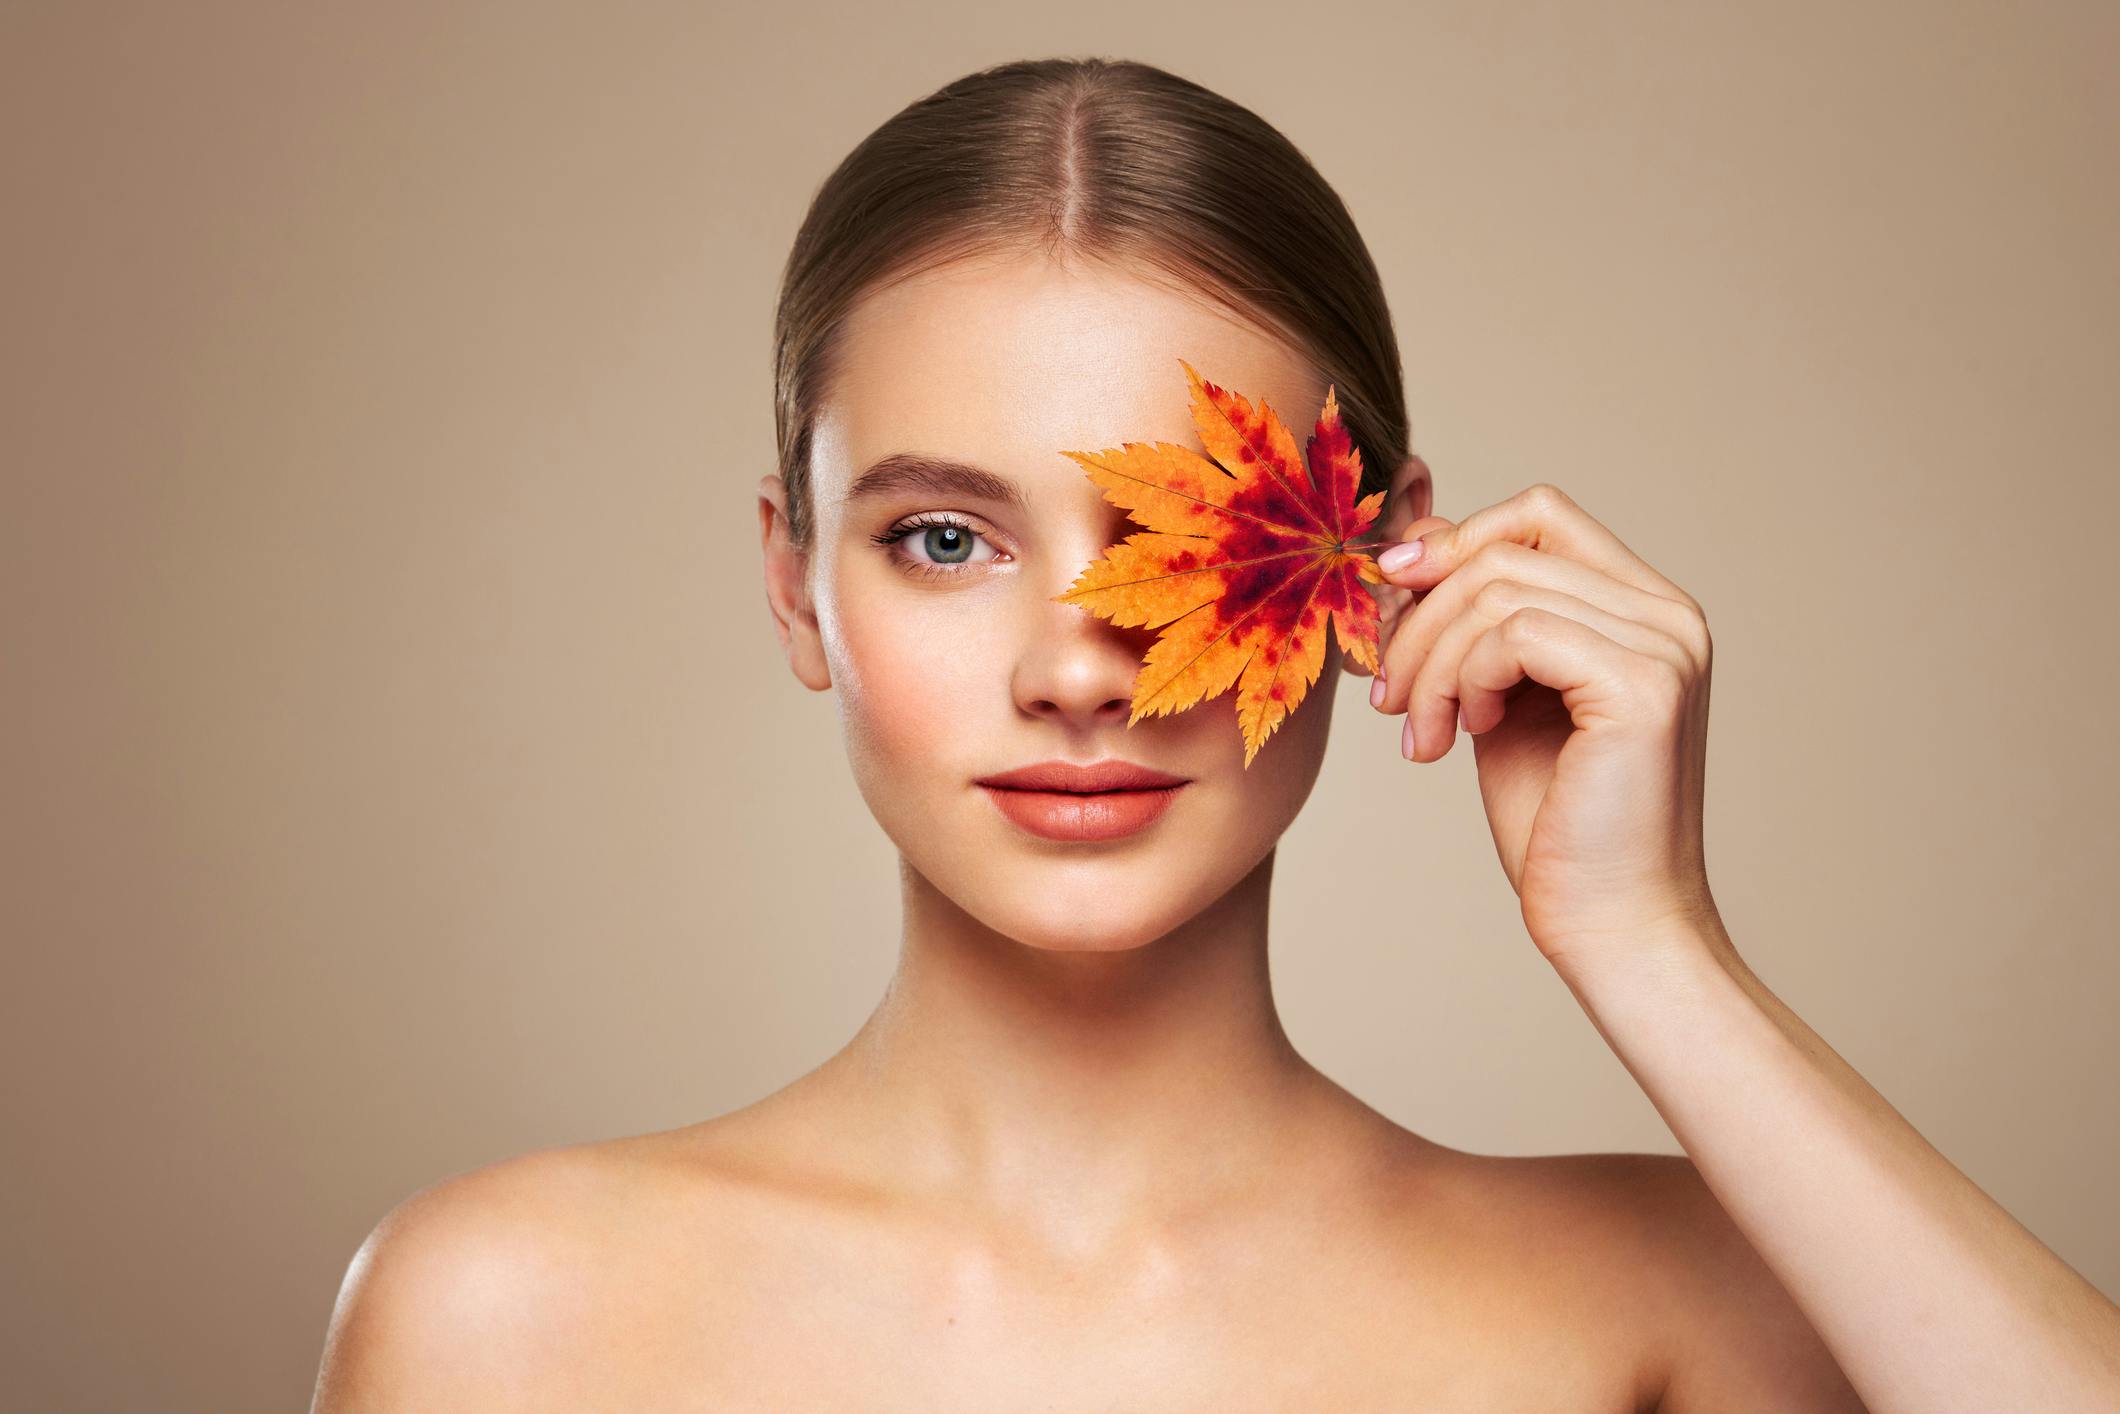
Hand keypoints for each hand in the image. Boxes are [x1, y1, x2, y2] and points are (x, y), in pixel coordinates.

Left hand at [1365, 483, 1717, 973]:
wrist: (1610, 922)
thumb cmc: (1555, 823)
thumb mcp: (1496, 696)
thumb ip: (1475, 622)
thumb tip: (1413, 539)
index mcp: (1643, 608)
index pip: (1538, 516)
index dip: (1450, 545)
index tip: (1388, 604)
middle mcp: (1668, 614)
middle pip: (1506, 548)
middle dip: (1420, 615)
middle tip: (1387, 693)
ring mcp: (1664, 645)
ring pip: (1497, 589)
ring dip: (1430, 662)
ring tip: (1419, 731)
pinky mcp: (1643, 685)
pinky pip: (1514, 632)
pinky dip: (1464, 680)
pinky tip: (1462, 738)